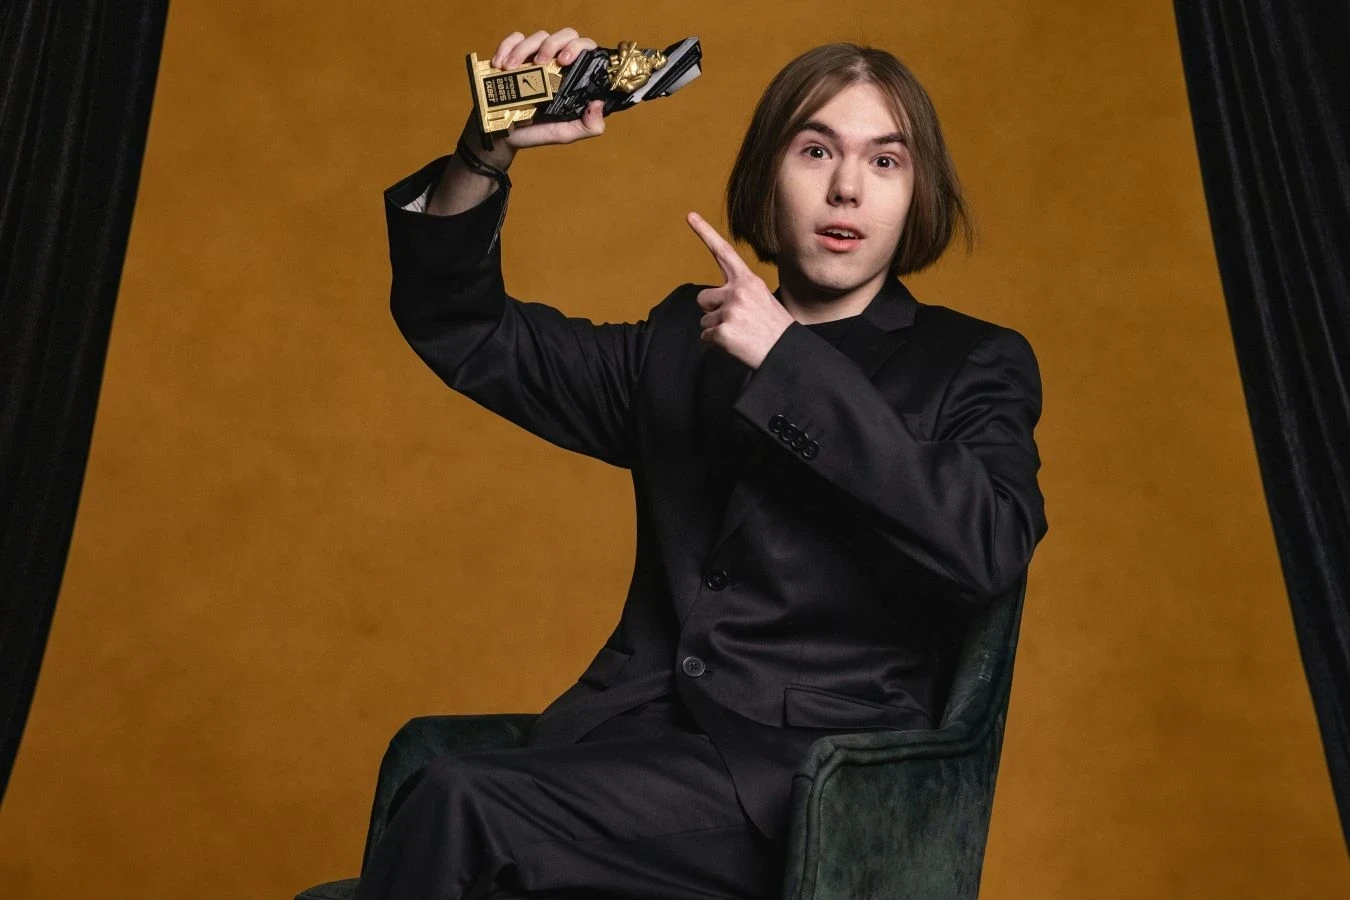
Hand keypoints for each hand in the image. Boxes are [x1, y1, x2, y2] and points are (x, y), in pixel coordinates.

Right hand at [465, 28, 606, 155]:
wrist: (503, 137)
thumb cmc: (536, 132)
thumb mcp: (564, 133)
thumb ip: (588, 126)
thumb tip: (600, 104)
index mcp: (572, 78)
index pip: (585, 49)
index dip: (577, 47)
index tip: (563, 60)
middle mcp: (557, 63)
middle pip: (564, 35)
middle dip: (551, 44)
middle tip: (539, 62)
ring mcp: (535, 57)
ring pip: (537, 36)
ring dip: (523, 49)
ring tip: (510, 69)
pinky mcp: (514, 55)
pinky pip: (513, 39)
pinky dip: (506, 47)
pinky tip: (499, 64)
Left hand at [686, 212, 794, 368]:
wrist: (787, 354)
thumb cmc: (774, 330)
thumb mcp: (763, 301)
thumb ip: (739, 294)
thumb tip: (714, 303)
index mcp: (749, 281)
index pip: (723, 253)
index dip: (705, 233)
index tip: (689, 215)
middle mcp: (738, 292)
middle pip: (702, 297)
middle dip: (711, 310)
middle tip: (735, 322)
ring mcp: (730, 311)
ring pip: (704, 320)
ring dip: (716, 330)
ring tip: (740, 335)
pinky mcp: (723, 332)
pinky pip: (705, 338)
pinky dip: (716, 345)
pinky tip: (736, 346)